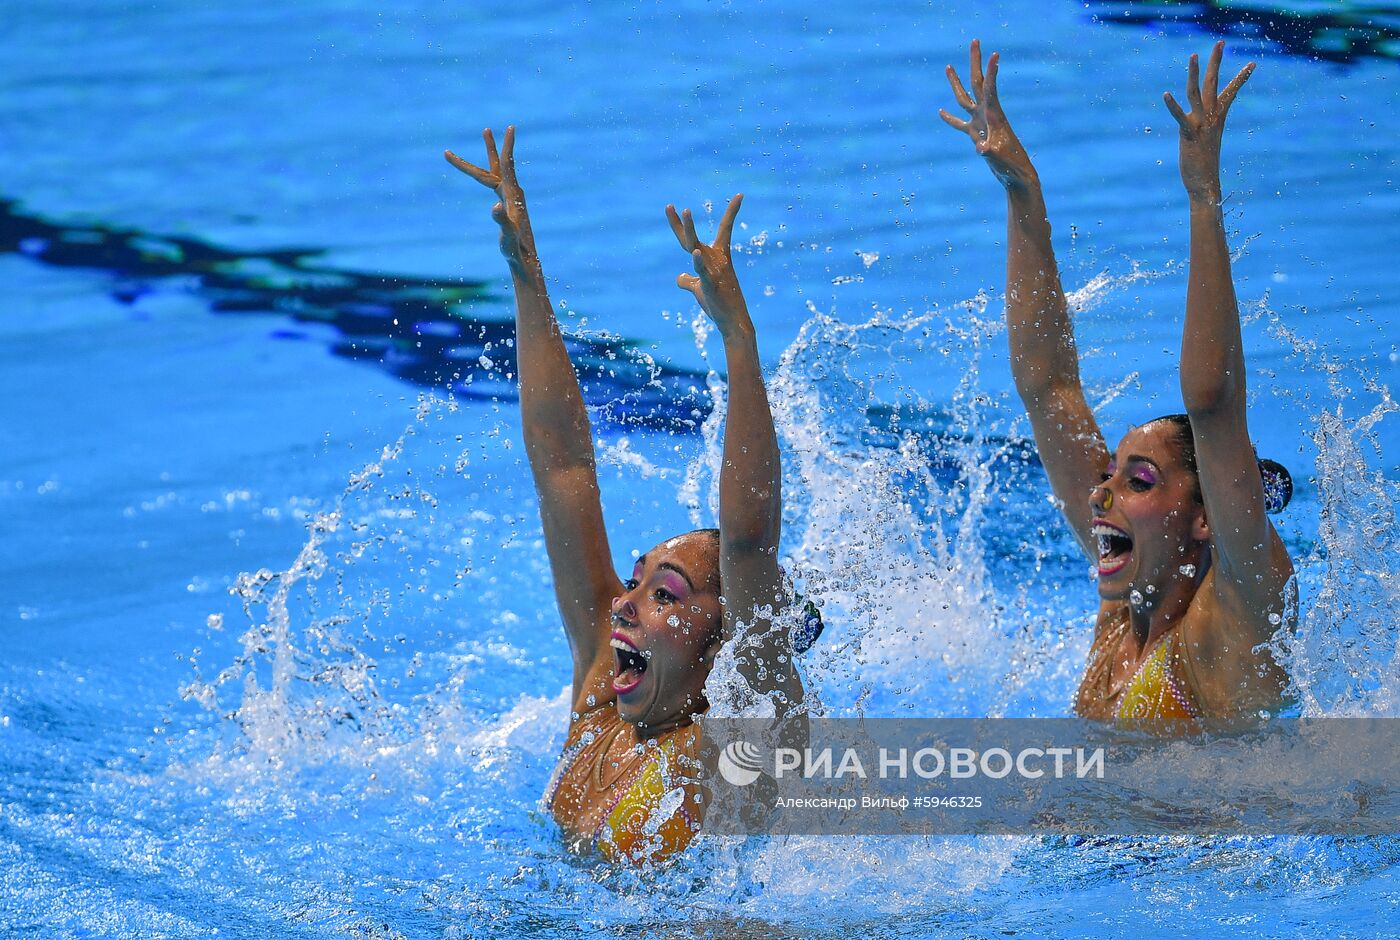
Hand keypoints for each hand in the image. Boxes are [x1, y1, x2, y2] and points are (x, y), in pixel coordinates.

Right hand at [444, 126, 537, 268]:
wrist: (525, 261)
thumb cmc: (514, 250)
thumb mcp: (507, 235)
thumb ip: (501, 221)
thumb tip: (495, 207)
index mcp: (512, 196)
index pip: (506, 166)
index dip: (506, 147)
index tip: (510, 127)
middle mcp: (513, 194)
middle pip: (499, 166)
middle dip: (490, 147)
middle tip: (486, 128)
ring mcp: (511, 199)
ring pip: (497, 173)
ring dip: (491, 155)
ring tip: (487, 135)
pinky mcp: (509, 206)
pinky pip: (498, 184)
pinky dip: (492, 174)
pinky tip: (492, 174)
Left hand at [665, 194, 751, 336]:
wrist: (732, 322)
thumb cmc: (718, 304)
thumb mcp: (700, 289)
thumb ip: (689, 281)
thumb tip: (680, 277)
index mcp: (716, 257)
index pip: (724, 229)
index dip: (731, 212)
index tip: (740, 195)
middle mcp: (716, 260)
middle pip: (694, 237)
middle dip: (682, 222)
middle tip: (668, 206)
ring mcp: (714, 272)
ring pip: (696, 248)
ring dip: (688, 231)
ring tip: (683, 211)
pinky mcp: (711, 286)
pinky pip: (703, 272)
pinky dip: (698, 263)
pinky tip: (694, 253)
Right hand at [939, 40, 1035, 190]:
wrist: (1016, 176)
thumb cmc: (1012, 167)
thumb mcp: (1000, 159)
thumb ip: (990, 152)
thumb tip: (980, 148)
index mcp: (995, 115)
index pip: (990, 88)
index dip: (991, 72)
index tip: (995, 54)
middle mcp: (987, 114)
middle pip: (977, 83)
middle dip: (976, 62)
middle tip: (975, 41)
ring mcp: (981, 123)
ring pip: (965, 98)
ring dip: (956, 83)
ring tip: (948, 66)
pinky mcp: (976, 135)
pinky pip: (960, 123)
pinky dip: (950, 118)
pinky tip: (940, 112)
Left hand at [1163, 42, 1254, 200]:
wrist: (1204, 185)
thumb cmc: (1204, 166)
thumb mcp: (1205, 141)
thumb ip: (1201, 127)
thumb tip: (1196, 118)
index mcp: (1218, 119)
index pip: (1231, 93)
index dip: (1241, 78)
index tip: (1253, 63)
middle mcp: (1212, 118)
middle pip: (1214, 84)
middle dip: (1216, 62)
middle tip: (1220, 42)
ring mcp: (1201, 125)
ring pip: (1197, 93)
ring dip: (1194, 73)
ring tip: (1193, 55)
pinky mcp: (1189, 135)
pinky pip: (1181, 118)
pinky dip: (1173, 106)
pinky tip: (1165, 94)